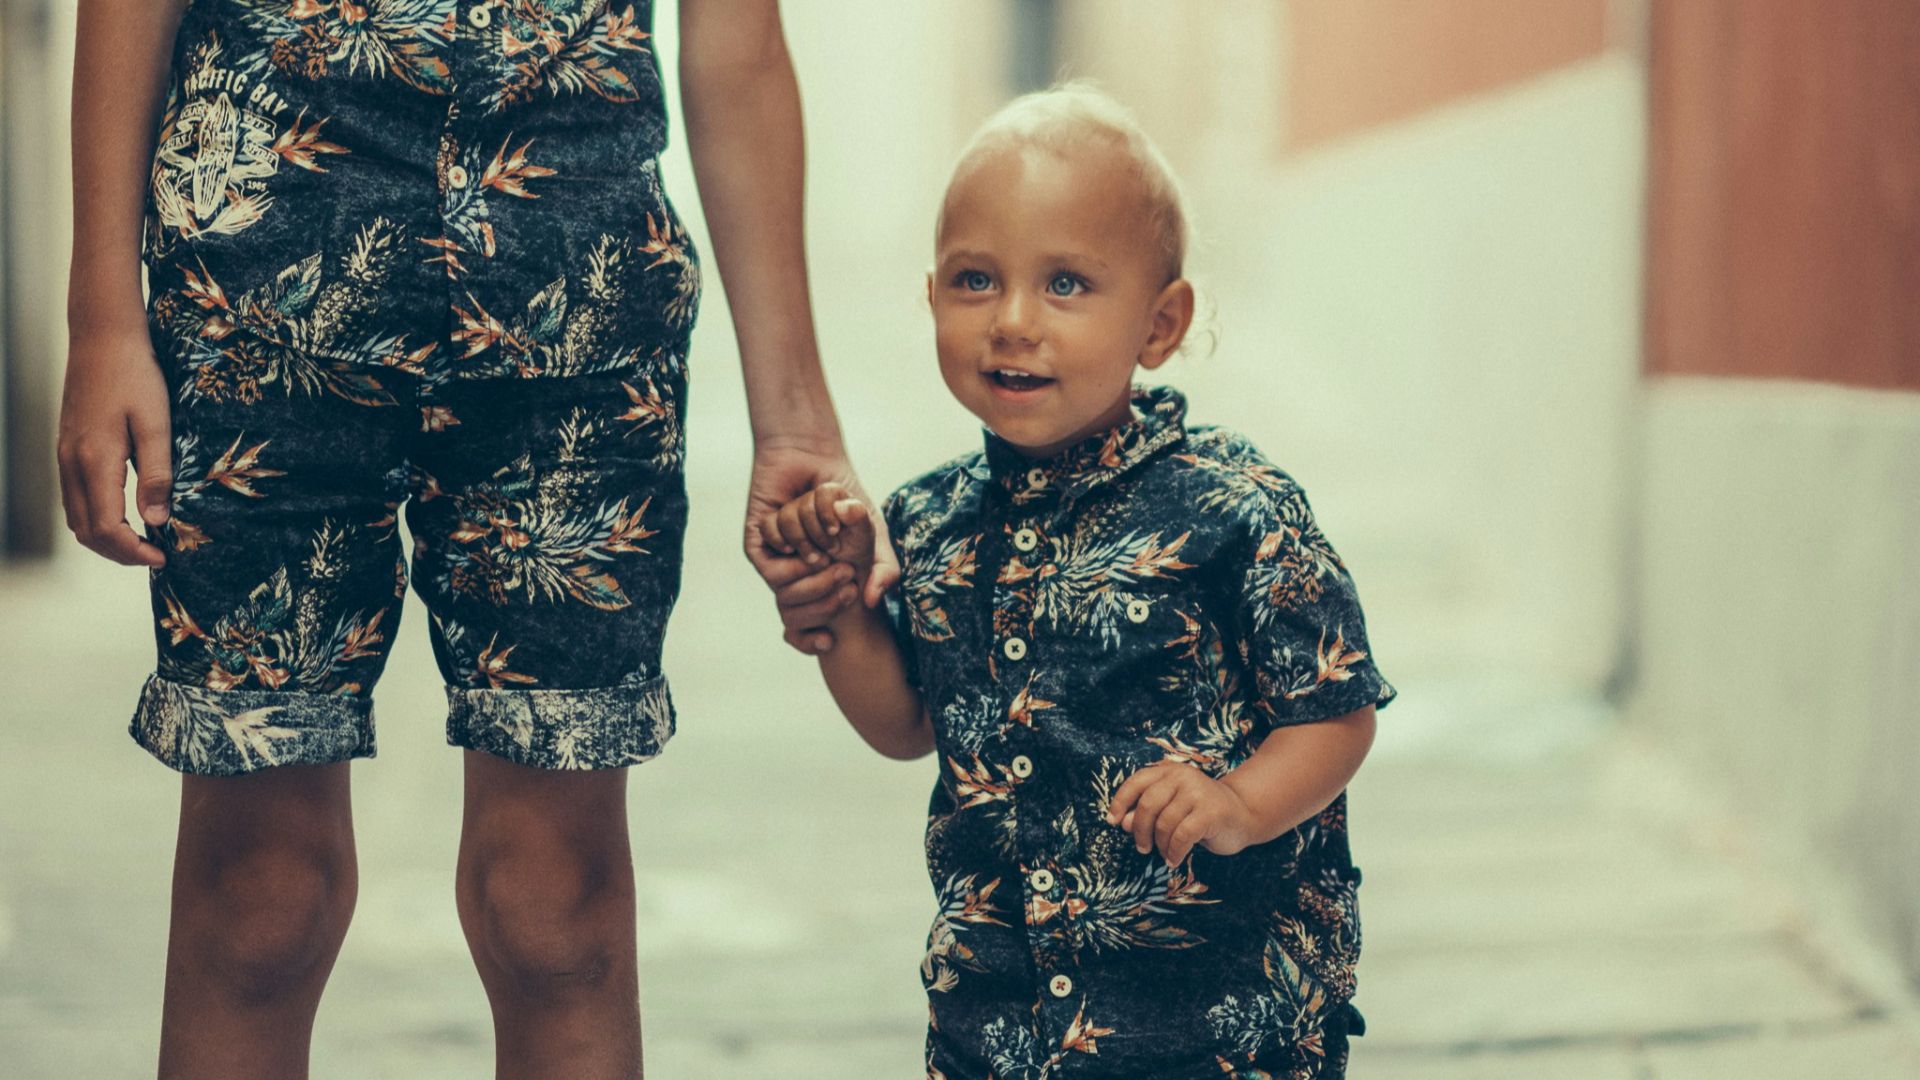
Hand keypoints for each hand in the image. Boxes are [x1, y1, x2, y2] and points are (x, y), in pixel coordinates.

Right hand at [58, 327, 171, 566]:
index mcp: (95, 461)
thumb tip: (156, 519)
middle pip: (86, 531)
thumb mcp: (156, 423)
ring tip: (143, 542)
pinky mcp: (67, 449)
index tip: (163, 556)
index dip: (133, 551)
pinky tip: (124, 516)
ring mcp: (65, 456)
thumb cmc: (135, 375)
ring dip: (105, 539)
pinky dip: (96, 518)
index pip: (106, 528)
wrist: (102, 338)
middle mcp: (72, 464)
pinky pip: (75, 498)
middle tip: (155, 556)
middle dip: (119, 553)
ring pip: (76, 517)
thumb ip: (157, 473)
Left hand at [744, 439, 899, 653]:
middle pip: (795, 611)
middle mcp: (795, 576)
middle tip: (841, 568)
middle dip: (823, 590)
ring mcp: (775, 560)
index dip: (818, 632)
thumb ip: (884, 570)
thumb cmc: (846, 499)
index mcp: (820, 585)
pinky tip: (797, 512)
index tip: (839, 622)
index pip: (809, 628)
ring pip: (788, 576)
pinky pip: (771, 552)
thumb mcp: (875, 537)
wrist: (815, 460)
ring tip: (823, 530)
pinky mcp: (757, 542)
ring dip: (812, 548)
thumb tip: (870, 600)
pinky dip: (790, 534)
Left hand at [1104, 762, 1257, 865]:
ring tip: (1165, 853)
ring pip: (1165, 823)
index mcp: (1169, 772)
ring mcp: (1199, 792)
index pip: (1136, 782)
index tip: (1112, 821)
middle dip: (1141, 830)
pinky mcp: (1212, 812)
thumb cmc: (1200, 813)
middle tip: (1143, 848)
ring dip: (1160, 845)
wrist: (1243, 814)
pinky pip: (1182, 836)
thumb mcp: (1171, 810)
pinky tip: (1174, 859)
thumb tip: (1122, 823)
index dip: (1120, 802)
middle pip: (1148, 805)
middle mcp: (1183, 777)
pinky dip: (1174, 852)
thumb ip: (1147, 813)